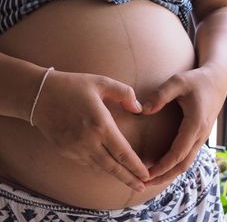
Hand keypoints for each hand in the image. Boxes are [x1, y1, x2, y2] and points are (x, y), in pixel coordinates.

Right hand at [32, 70, 148, 191]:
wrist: (38, 95)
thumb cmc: (72, 86)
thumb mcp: (101, 82)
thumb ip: (124, 93)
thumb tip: (138, 108)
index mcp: (100, 125)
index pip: (123, 152)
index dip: (136, 166)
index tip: (146, 175)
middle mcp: (89, 141)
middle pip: (113, 167)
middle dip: (129, 178)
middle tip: (142, 187)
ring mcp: (75, 148)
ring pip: (100, 168)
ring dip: (115, 175)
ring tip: (129, 180)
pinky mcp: (65, 151)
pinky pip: (87, 163)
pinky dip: (100, 167)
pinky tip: (108, 167)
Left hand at [142, 67, 226, 184]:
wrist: (218, 79)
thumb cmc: (197, 80)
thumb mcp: (178, 81)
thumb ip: (160, 95)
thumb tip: (143, 110)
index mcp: (195, 124)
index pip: (177, 153)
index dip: (162, 166)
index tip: (146, 174)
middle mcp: (201, 134)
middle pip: (183, 164)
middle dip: (164, 176)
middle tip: (144, 184)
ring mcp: (202, 136)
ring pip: (187, 162)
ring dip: (171, 173)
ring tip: (152, 179)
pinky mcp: (201, 135)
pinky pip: (189, 155)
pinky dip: (176, 164)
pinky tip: (165, 166)